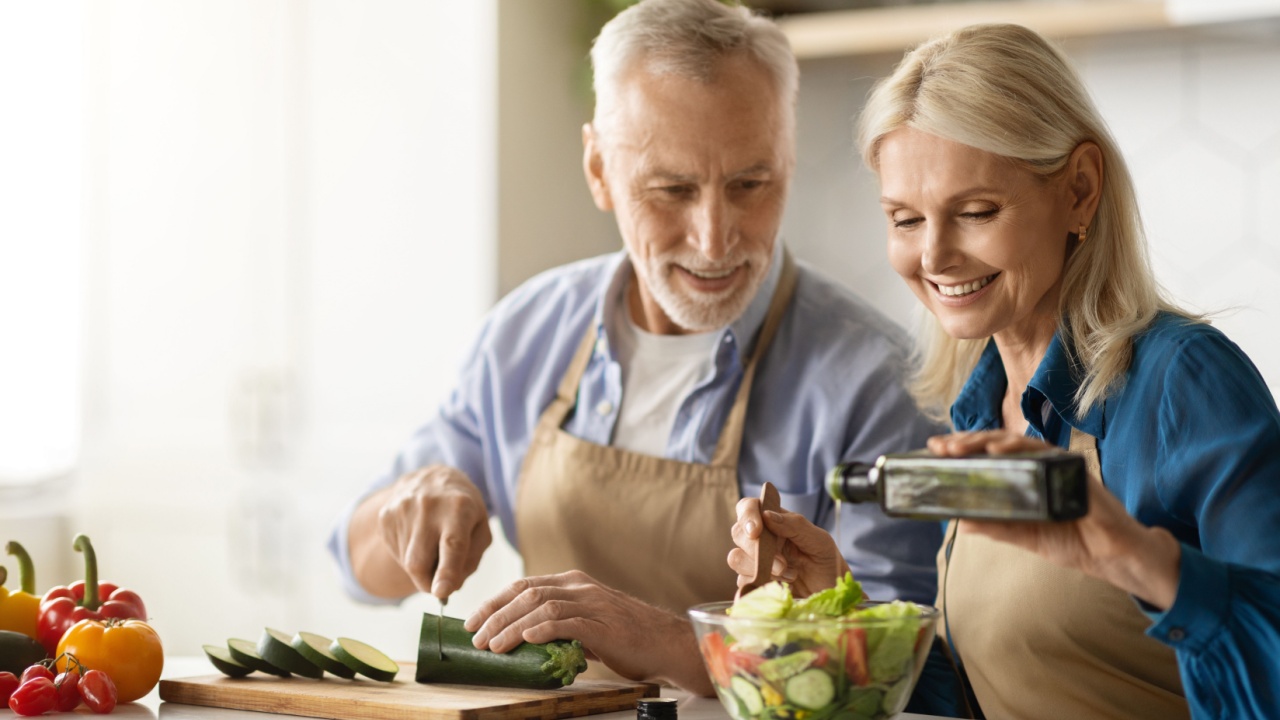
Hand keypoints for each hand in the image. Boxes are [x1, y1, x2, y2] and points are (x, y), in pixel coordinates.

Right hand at [350, 465, 490, 600]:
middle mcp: (428, 506)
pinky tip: (418, 538)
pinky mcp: (385, 516)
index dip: (447, 571)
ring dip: (422, 567)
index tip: (442, 592)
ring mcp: (402, 510)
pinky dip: (409, 556)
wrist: (432, 477)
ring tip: (432, 546)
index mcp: (459, 508)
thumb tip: (450, 587)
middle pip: (419, 562)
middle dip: (428, 583)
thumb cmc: (463, 510)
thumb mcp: (481, 528)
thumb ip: (471, 560)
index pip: (452, 544)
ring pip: (407, 562)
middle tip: (440, 585)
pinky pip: (396, 553)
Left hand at [463, 570, 713, 695]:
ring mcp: (592, 603)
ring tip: (492, 644)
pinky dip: (542, 629)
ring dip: (511, 625)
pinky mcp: (603, 623)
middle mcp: (580, 587)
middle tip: (475, 636)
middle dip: (495, 614)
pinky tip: (525, 639)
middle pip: (526, 593)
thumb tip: (523, 637)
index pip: (524, 585)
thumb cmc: (627, 638)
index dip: (494, 601)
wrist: (666, 644)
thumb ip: (559, 623)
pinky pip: (566, 622)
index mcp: (573, 583)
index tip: (473, 620)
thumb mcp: (586, 624)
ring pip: (540, 606)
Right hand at [728, 497, 849, 597]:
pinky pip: (743, 581)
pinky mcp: (754, 580)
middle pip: (738, 533)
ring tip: (790, 575)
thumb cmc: (826, 560)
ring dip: (761, 568)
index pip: (749, 507)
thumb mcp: (818, 539)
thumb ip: (795, 525)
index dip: (747, 515)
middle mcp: (761, 538)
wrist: (830, 590)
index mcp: (774, 520)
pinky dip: (761, 584)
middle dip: (756, 549)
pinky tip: (782, 586)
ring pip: (736, 558)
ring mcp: (755, 560)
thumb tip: (767, 515)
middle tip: (782, 564)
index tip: (756, 531)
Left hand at [929, 430, 1181, 609]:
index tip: (934, 450)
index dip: (962, 451)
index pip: (988, 457)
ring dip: (983, 441)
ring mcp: (1055, 464)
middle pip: (996, 444)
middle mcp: (1038, 466)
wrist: (1114, 556)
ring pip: (1015, 442)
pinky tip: (997, 449)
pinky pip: (1043, 452)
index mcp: (1025, 478)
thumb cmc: (1074, 541)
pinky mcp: (1072, 468)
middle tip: (939, 446)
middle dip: (965, 443)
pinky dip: (1018, 447)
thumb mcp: (1027, 535)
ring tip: (958, 446)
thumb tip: (962, 521)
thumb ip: (998, 526)